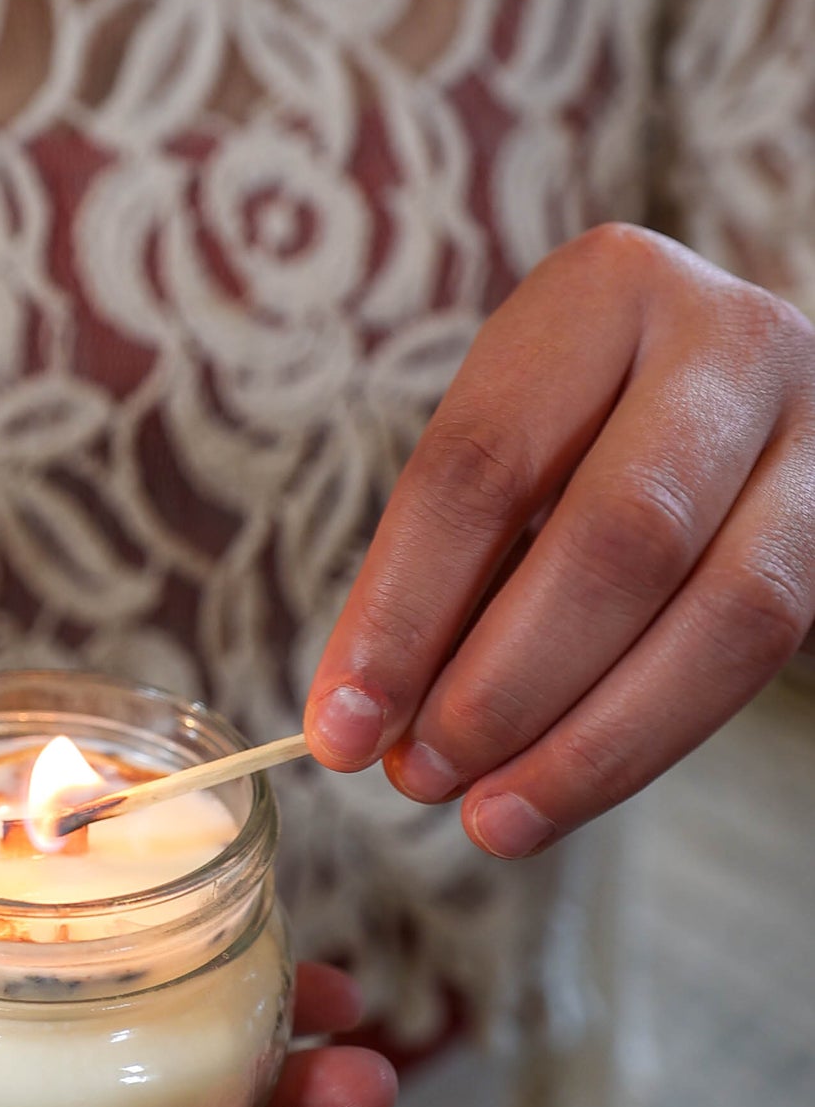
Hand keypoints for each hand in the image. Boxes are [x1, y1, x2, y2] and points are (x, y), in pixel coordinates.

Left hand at [305, 225, 814, 855]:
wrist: (751, 402)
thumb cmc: (593, 429)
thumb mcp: (514, 447)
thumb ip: (450, 565)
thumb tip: (368, 718)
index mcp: (602, 292)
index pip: (480, 464)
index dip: (402, 610)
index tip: (340, 724)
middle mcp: (729, 339)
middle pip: (614, 538)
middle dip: (502, 685)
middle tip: (418, 776)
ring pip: (721, 610)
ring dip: (587, 740)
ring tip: (488, 815)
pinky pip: (765, 651)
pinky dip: (649, 738)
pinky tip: (564, 787)